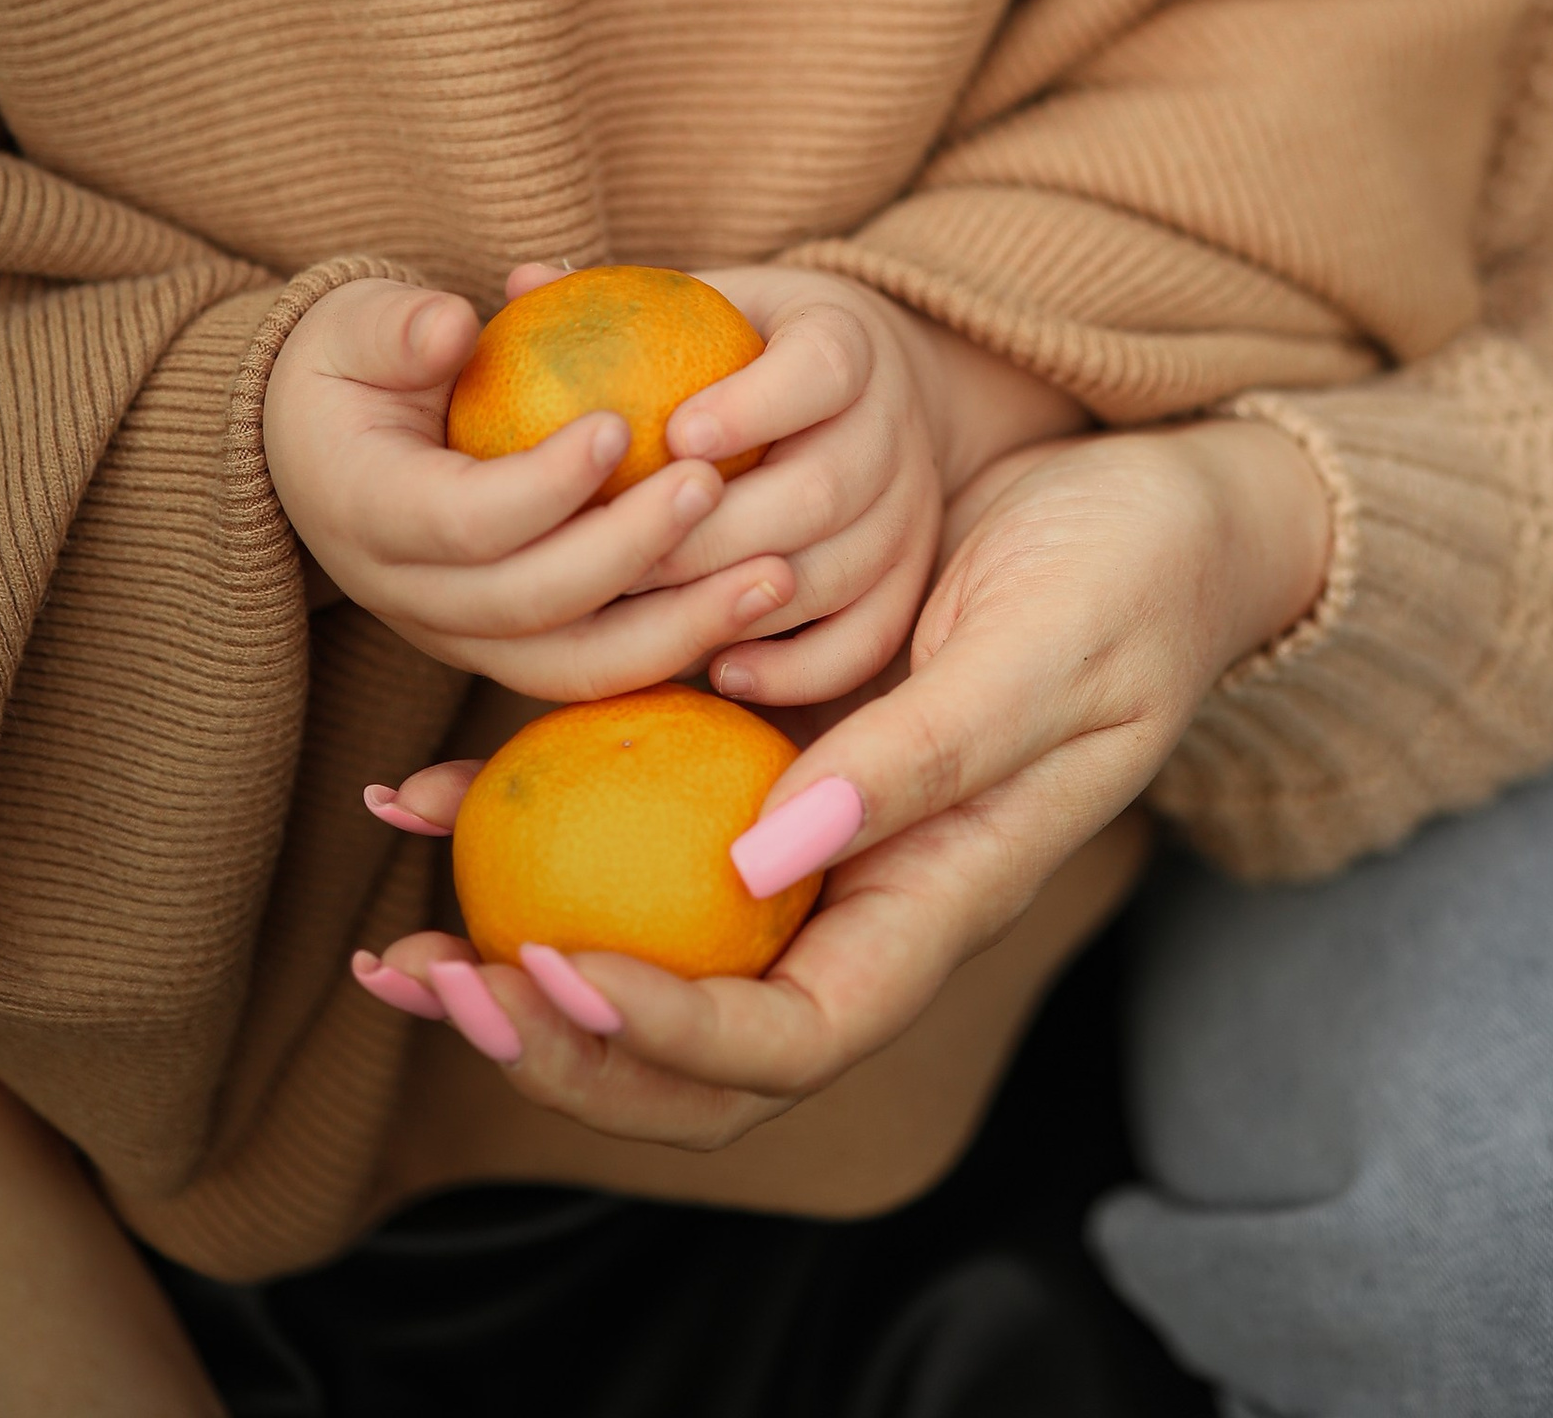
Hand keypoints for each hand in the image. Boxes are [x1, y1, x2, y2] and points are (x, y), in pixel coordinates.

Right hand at [263, 278, 786, 696]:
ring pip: (576, 663)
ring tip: (776, 572)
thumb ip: (399, 327)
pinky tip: (756, 603)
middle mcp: (411, 598)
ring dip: (680, 627)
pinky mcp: (511, 651)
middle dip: (631, 552)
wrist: (318, 448)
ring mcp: (462, 638)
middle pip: (532, 604)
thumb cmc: (352, 365)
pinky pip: (600, 667)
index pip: (463, 522)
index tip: (621, 426)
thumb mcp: (354, 325)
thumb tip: (453, 324)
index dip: (543, 486)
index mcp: (368, 515)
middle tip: (716, 483)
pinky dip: (677, 646)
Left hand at [354, 416, 1332, 1150]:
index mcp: (935, 905)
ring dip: (512, 951)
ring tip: (391, 937)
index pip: (789, 1041)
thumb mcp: (1041, 656)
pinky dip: (528, 817)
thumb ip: (919, 758)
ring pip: (642, 944)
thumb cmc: (1126, 581)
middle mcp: (855, 894)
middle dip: (551, 1039)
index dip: (668, 1041)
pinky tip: (432, 785)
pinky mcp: (763, 751)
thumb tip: (765, 858)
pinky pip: (633, 817)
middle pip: (691, 1041)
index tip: (558, 974)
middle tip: (428, 979)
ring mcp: (802, 833)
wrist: (1162, 510)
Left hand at [602, 263, 1085, 706]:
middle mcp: (893, 425)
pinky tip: (719, 668)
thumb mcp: (707, 297)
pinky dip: (799, 666)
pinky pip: (868, 638)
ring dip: (739, 602)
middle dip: (716, 533)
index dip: (753, 406)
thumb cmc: (753, 343)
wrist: (870, 391)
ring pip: (842, 572)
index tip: (673, 434)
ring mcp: (911, 509)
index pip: (822, 368)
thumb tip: (520, 280)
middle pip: (825, 488)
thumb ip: (622, 296)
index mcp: (847, 339)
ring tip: (645, 615)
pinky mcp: (910, 577)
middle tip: (619, 556)